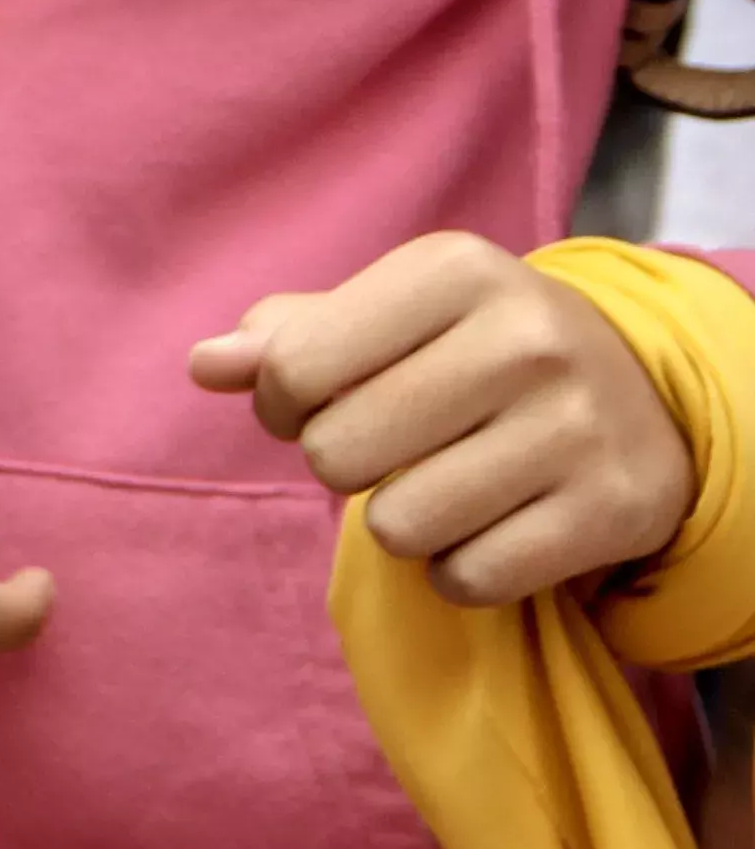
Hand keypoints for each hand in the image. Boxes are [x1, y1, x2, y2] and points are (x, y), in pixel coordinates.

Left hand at [190, 232, 692, 606]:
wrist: (643, 392)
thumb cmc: (474, 346)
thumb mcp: (390, 314)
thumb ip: (289, 337)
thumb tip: (205, 365)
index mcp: (455, 270)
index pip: (294, 368)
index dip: (280, 402)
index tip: (315, 402)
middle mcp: (526, 341)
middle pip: (336, 454)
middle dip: (339, 462)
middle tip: (386, 447)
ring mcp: (579, 428)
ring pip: (398, 528)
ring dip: (400, 522)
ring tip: (443, 484)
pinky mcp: (615, 511)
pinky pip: (468, 579)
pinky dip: (458, 569)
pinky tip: (492, 525)